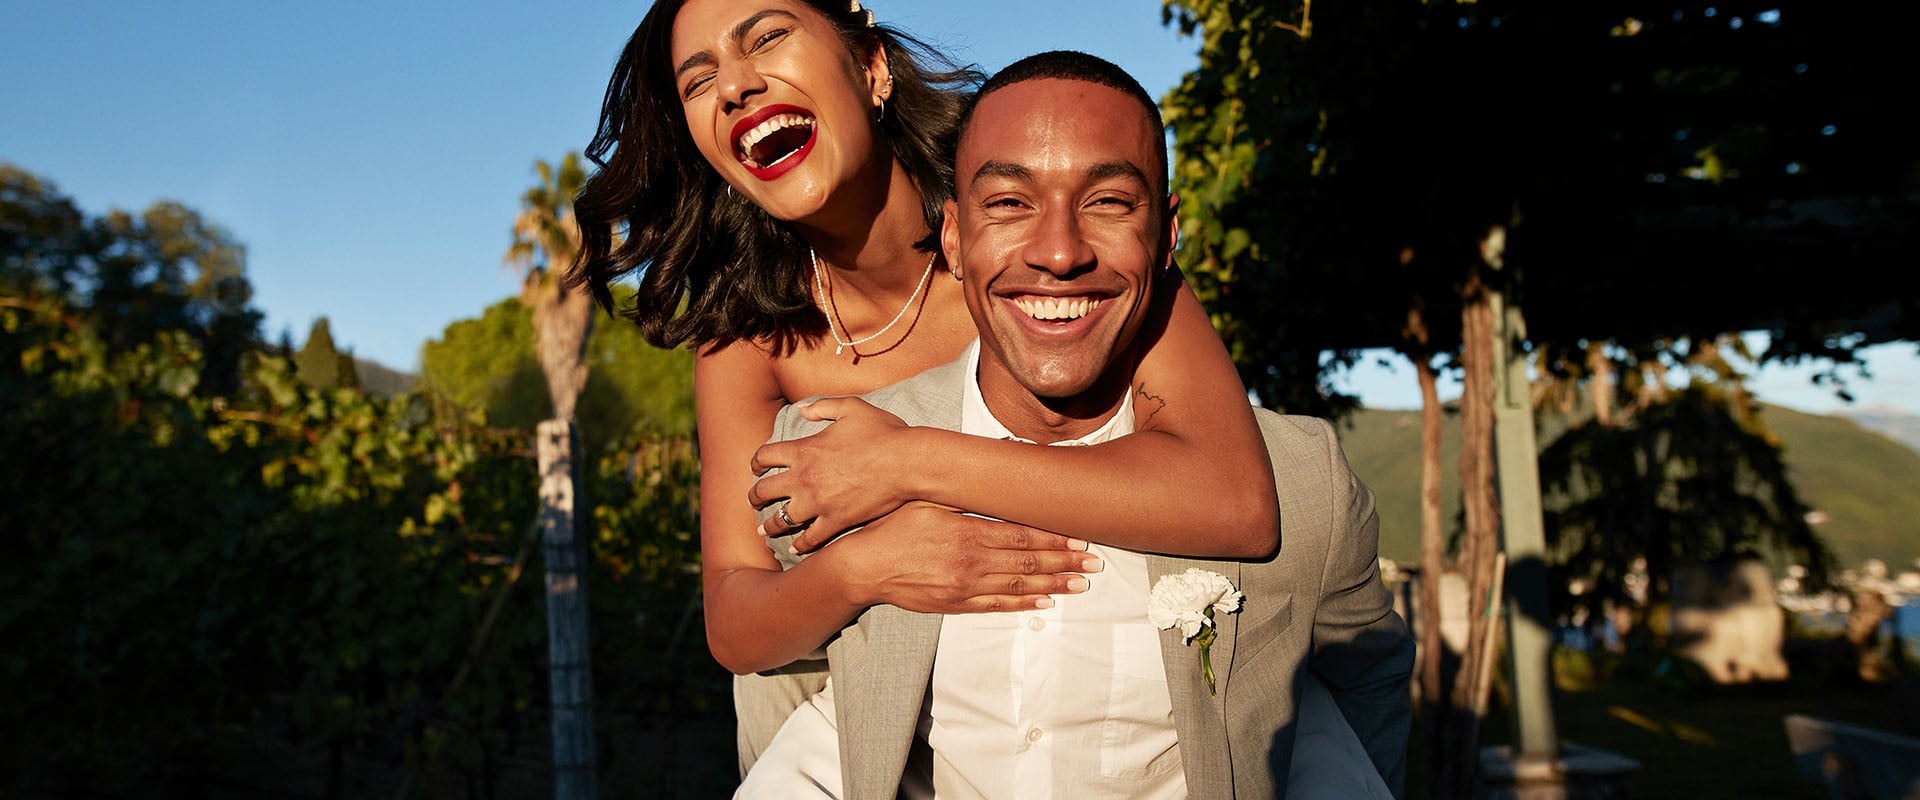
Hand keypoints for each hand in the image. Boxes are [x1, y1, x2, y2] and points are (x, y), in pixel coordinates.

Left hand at [750, 397, 915, 544]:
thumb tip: (802, 410)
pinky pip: (810, 538)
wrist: (906, 462)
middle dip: (754, 496)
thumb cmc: (882, 432)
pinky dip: (800, 545)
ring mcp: (817, 503)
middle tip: (753, 500)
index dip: (756, 462)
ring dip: (769, 526)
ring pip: (780, 520)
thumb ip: (823, 407)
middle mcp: (803, 478)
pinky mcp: (835, 521)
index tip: (756, 468)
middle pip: (764, 491)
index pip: (765, 456)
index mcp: (804, 450)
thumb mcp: (851, 408)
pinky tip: (795, 549)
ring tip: (764, 531)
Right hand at [829, 502, 1102, 614]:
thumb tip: (991, 469)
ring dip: (1053, 585)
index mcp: (967, 532)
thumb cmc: (894, 526)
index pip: (1022, 536)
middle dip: (1065, 562)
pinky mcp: (955, 604)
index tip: (1081, 537)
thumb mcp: (927, 499)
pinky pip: (996, 606)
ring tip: (1081, 584)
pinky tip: (1045, 603)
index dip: (1054, 538)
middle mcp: (971, 561)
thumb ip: (962, 490)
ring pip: (1019, 587)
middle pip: (1028, 562)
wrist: (863, 566)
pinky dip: (1023, 605)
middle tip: (1095, 562)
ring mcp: (965, 586)